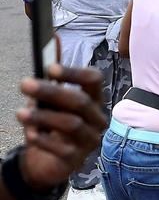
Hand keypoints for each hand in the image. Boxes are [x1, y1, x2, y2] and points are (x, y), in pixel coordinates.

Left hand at [15, 63, 106, 189]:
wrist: (48, 160)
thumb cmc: (52, 123)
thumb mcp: (51, 98)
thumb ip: (54, 73)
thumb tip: (52, 38)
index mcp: (94, 99)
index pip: (94, 80)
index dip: (74, 73)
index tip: (49, 69)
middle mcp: (97, 118)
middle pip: (80, 101)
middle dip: (52, 91)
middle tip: (24, 84)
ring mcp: (90, 139)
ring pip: (71, 124)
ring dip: (43, 116)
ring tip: (20, 113)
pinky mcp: (77, 159)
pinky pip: (61, 148)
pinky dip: (43, 139)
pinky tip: (30, 134)